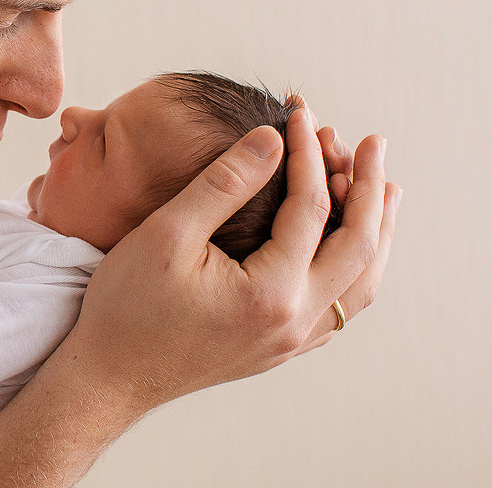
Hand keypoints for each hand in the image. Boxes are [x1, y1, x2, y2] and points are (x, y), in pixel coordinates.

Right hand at [64, 106, 398, 411]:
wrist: (109, 376)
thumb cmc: (127, 306)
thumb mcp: (168, 232)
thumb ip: (224, 183)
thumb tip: (272, 139)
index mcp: (270, 293)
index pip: (311, 208)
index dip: (308, 154)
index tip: (300, 115)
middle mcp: (293, 323)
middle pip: (359, 247)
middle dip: (368, 187)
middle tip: (372, 143)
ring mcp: (291, 342)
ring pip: (360, 285)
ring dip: (375, 232)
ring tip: (383, 191)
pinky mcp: (280, 349)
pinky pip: (338, 308)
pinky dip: (354, 269)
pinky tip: (346, 248)